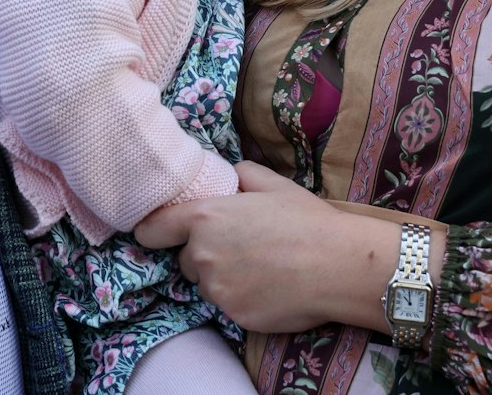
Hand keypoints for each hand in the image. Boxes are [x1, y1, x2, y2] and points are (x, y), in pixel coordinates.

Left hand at [134, 161, 392, 334]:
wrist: (339, 265)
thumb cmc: (307, 220)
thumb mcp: (271, 183)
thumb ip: (238, 175)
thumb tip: (228, 177)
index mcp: (204, 217)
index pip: (152, 230)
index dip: (152, 232)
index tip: (155, 234)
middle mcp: (201, 255)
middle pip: (186, 259)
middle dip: (204, 254)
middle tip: (241, 247)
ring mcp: (217, 289)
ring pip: (207, 285)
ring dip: (223, 278)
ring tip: (261, 268)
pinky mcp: (234, 316)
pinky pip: (229, 306)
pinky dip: (242, 299)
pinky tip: (270, 288)